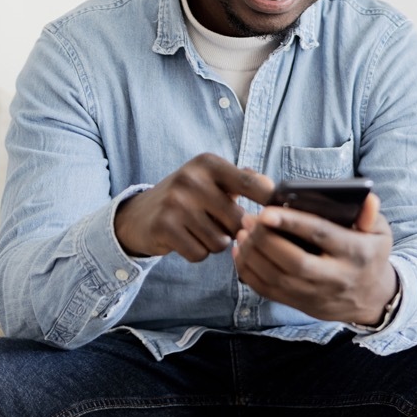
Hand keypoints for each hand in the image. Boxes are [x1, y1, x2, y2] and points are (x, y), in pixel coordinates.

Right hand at [114, 153, 274, 260]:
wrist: (139, 214)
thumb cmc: (189, 197)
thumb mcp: (212, 180)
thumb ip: (244, 180)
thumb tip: (276, 190)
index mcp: (209, 163)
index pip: (252, 184)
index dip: (269, 202)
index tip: (276, 214)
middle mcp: (192, 179)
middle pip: (238, 222)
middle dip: (233, 231)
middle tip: (217, 224)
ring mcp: (176, 203)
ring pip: (220, 242)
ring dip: (214, 243)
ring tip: (198, 230)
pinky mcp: (164, 227)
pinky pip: (199, 254)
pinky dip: (196, 253)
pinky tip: (185, 239)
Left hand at [232, 193, 396, 324]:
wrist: (372, 298)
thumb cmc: (370, 255)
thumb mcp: (380, 233)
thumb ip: (370, 214)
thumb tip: (367, 199)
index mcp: (356, 253)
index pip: (321, 236)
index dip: (292, 223)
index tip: (266, 211)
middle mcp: (336, 277)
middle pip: (294, 261)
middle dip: (266, 239)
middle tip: (249, 219)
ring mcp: (317, 295)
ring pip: (277, 278)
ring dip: (254, 254)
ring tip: (243, 232)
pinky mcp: (301, 304)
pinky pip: (269, 291)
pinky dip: (250, 272)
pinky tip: (242, 252)